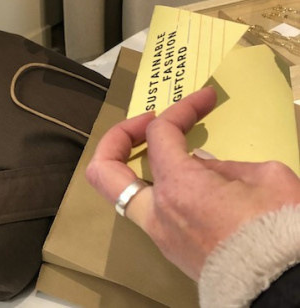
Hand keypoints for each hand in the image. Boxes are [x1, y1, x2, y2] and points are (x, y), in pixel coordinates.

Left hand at [84, 87, 299, 278]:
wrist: (281, 286)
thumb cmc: (279, 230)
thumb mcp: (268, 178)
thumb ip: (228, 166)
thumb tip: (204, 166)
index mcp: (179, 187)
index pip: (159, 134)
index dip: (180, 109)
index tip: (205, 99)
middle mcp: (158, 212)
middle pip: (104, 171)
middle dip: (117, 139)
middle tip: (146, 125)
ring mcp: (161, 235)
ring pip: (126, 197)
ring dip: (141, 170)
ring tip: (176, 156)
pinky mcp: (174, 252)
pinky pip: (154, 215)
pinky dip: (164, 193)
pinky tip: (196, 188)